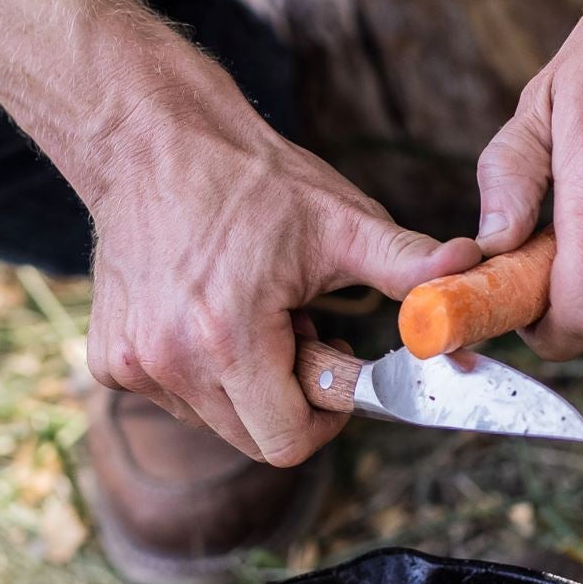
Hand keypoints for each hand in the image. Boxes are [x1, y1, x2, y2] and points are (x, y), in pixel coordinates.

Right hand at [82, 85, 476, 465]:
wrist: (148, 140)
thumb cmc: (247, 178)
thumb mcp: (340, 220)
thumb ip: (408, 263)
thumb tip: (474, 270)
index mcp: (229, 340)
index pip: (289, 442)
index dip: (327, 413)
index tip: (334, 356)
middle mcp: (170, 363)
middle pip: (254, 437)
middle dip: (288, 394)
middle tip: (297, 325)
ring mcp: (132, 365)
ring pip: (215, 418)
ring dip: (245, 381)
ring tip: (250, 307)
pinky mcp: (109, 359)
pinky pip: (173, 395)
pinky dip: (199, 368)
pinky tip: (207, 308)